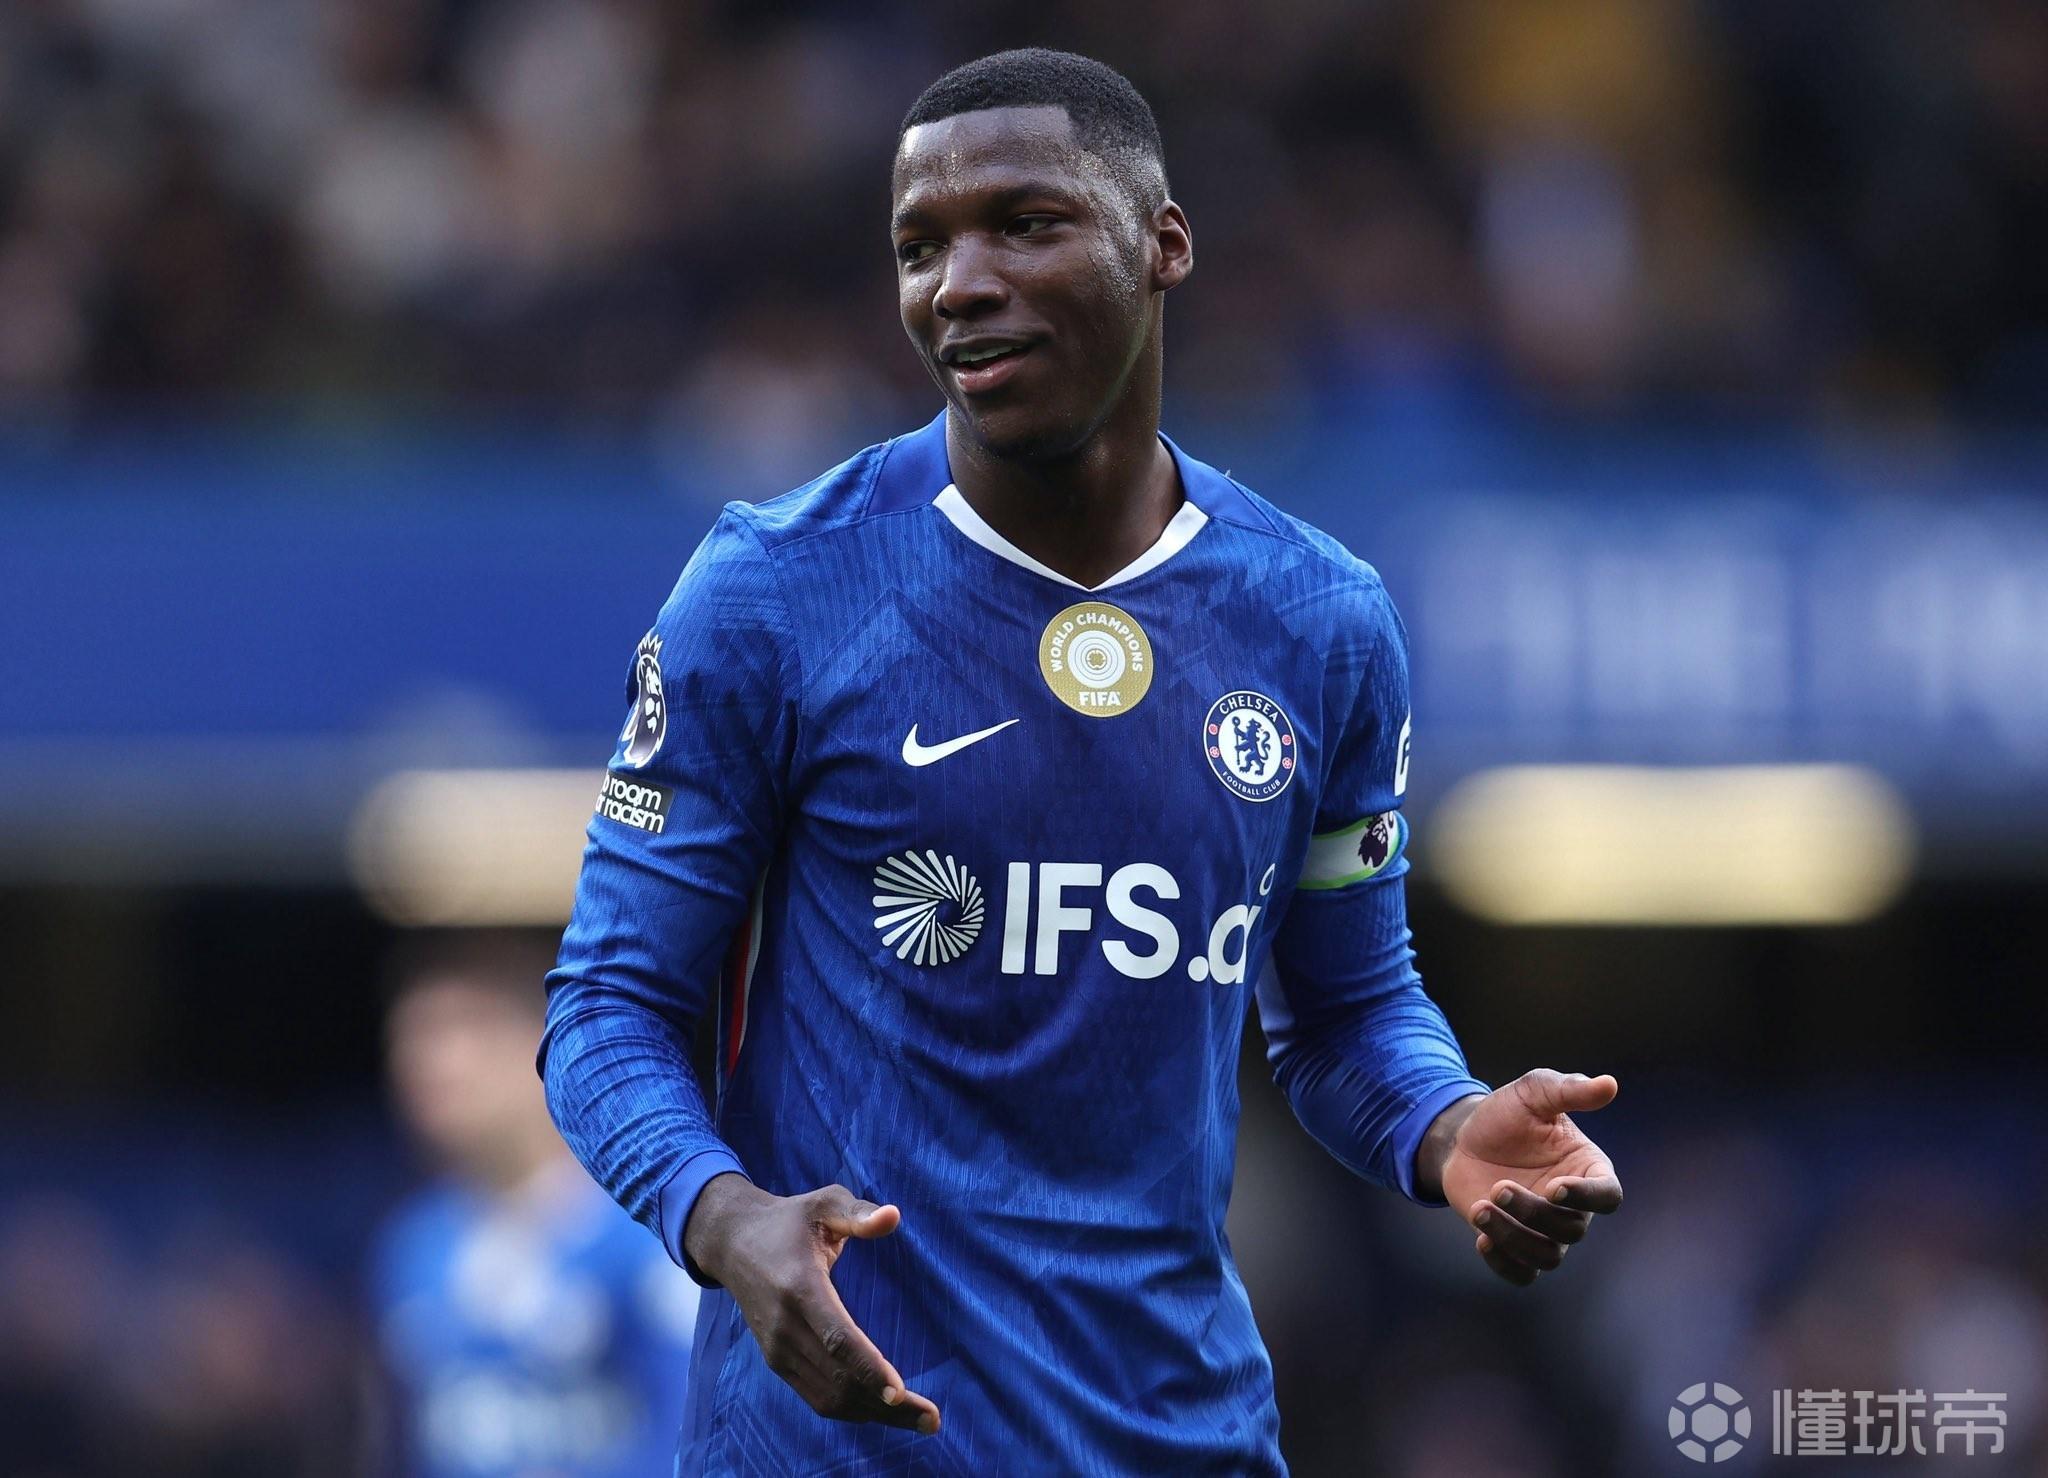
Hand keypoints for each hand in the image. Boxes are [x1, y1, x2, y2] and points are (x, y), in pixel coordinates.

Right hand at [684, 1174, 940, 1433]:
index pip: (837, 1339)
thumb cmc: (789, 1220)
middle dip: (887, 1405)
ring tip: (919, 1420)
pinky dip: (852, 1409)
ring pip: (829, 1397)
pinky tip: (884, 1410)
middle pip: (839, 1379)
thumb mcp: (823, 1203)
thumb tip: (893, 1216)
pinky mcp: (777, 1361)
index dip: (869, 1368)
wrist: (733, 1242)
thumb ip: (857, 1212)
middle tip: (932, 1418)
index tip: (900, 1392)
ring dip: (874, 1414)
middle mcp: (786, 1327)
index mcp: (800, 1288)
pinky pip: (817, 1396)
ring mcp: (778, 1349)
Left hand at [1426, 1069, 1623, 1285]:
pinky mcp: (1517, 1246)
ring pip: (1548, 1256)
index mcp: (1588, 1169)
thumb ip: (1569, 1090)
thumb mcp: (1533, 1093)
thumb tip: (1609, 1084)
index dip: (1587, 1197)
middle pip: (1572, 1229)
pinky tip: (1481, 1239)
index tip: (1555, 1188)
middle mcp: (1574, 1206)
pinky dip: (1505, 1264)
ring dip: (1514, 1238)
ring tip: (1480, 1210)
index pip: (1608, 1196)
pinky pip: (1523, 1274)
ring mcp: (1546, 1230)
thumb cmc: (1506, 1114)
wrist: (1463, 1138)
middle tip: (1498, 1187)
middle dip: (1533, 1213)